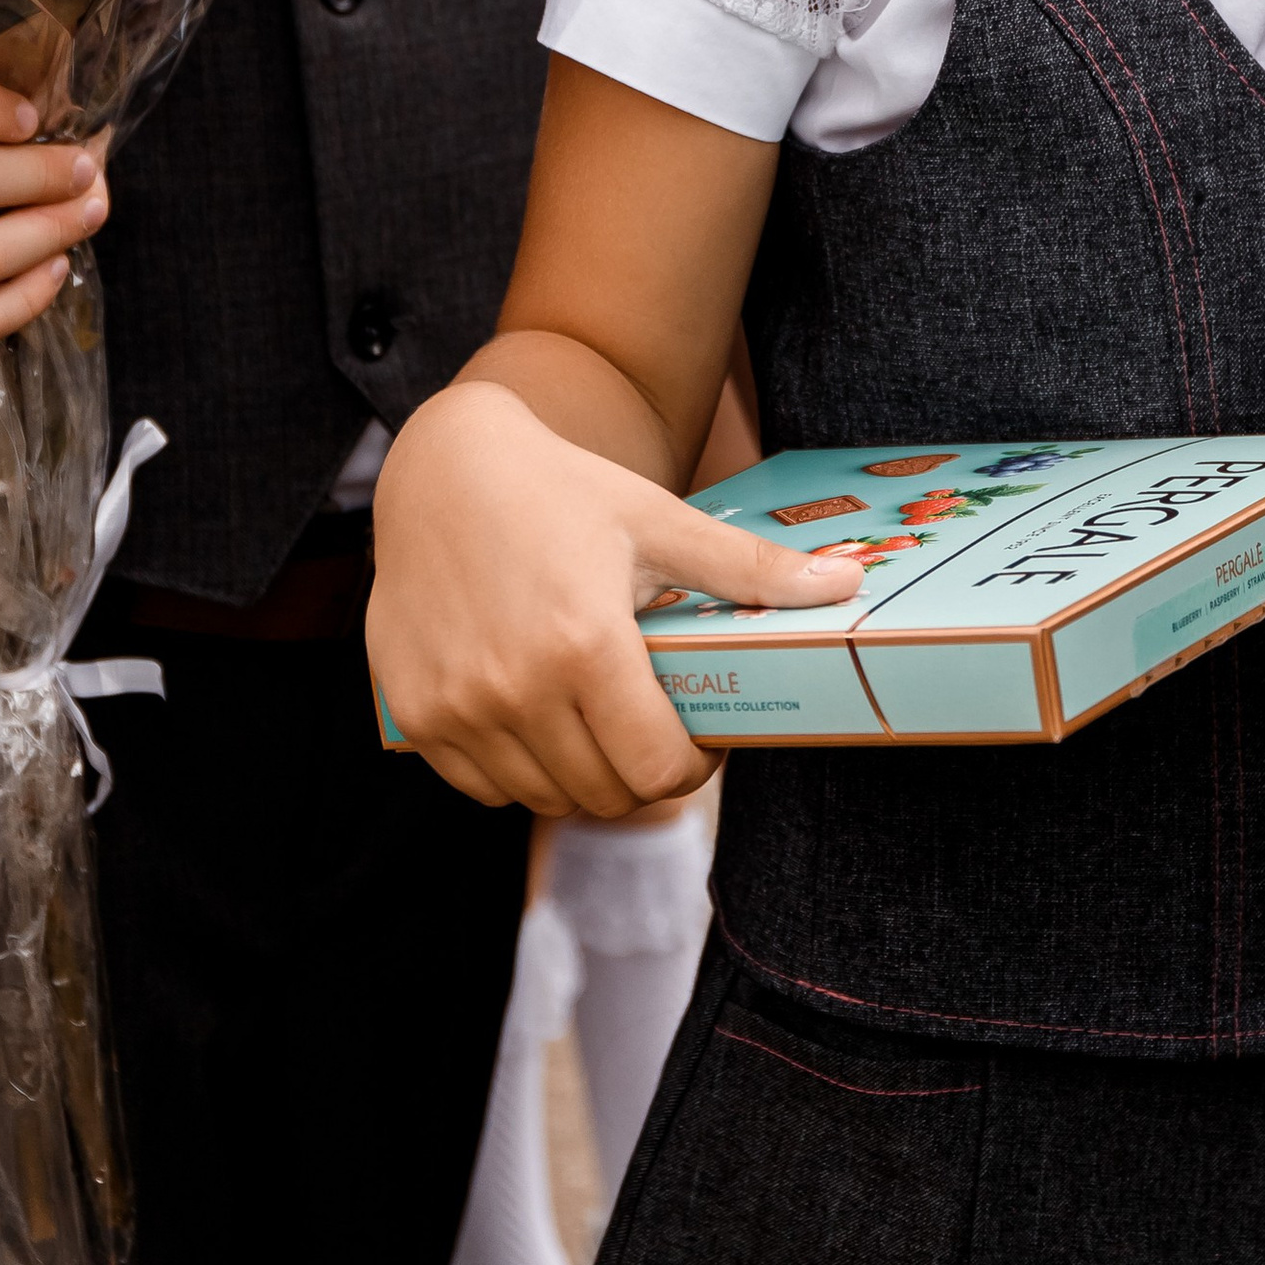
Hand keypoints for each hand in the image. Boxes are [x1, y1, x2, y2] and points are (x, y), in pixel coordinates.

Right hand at [368, 379, 861, 821]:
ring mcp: (458, 709)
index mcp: (586, 647)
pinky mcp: (415, 715)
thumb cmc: (563, 489)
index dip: (693, 767)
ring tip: (598, 717)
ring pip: (545, 798)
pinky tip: (538, 716)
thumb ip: (751, 569)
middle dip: (643, 774)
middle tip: (654, 727)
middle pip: (605, 797)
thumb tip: (850, 581)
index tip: (700, 738)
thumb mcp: (661, 522)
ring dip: (582, 776)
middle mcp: (516, 690)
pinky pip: (483, 787)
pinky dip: (518, 771)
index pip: (657, 772)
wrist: (441, 466)